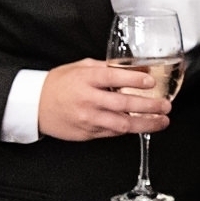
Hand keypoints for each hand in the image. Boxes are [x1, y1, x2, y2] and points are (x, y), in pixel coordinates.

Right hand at [38, 58, 170, 140]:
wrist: (34, 106)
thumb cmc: (57, 84)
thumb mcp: (79, 68)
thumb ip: (104, 67)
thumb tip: (132, 69)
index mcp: (85, 79)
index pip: (114, 78)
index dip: (135, 80)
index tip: (151, 82)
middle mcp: (88, 99)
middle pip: (123, 104)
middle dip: (149, 106)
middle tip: (165, 106)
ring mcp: (88, 119)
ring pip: (122, 124)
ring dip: (146, 124)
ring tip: (162, 121)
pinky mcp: (87, 133)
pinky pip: (113, 132)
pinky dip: (129, 130)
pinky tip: (142, 127)